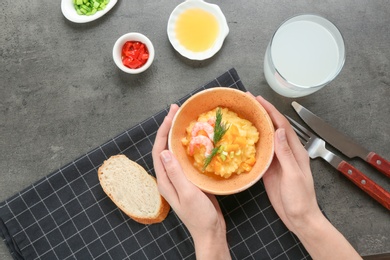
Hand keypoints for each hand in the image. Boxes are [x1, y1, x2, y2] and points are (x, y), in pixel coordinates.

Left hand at [152, 104, 230, 259]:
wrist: (210, 231)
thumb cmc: (199, 216)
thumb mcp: (187, 194)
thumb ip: (175, 173)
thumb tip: (164, 151)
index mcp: (165, 180)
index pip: (158, 150)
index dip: (163, 131)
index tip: (170, 115)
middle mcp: (169, 177)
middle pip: (165, 148)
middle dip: (169, 128)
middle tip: (177, 110)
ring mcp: (180, 178)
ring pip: (176, 151)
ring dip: (178, 134)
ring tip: (184, 119)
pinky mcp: (190, 179)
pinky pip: (187, 158)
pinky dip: (190, 145)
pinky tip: (198, 138)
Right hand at [254, 95, 320, 232]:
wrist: (299, 218)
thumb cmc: (301, 199)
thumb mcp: (294, 175)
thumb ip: (286, 154)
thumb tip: (278, 131)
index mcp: (295, 150)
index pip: (282, 125)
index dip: (270, 110)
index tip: (258, 99)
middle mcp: (286, 151)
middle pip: (273, 127)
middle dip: (261, 113)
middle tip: (246, 102)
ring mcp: (277, 160)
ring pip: (266, 137)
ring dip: (255, 125)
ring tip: (242, 114)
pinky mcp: (269, 169)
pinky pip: (260, 151)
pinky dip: (252, 142)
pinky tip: (243, 138)